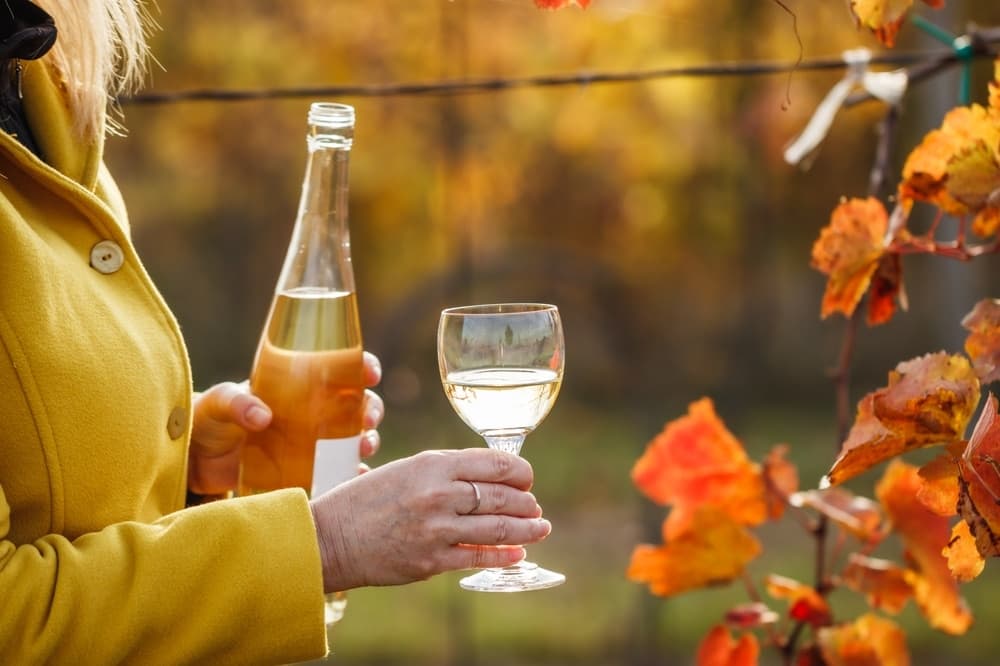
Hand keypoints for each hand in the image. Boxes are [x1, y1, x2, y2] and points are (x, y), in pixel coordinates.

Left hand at [188, 352, 384, 494]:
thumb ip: (238, 402)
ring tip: (363, 449)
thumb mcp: (219, 402)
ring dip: (367, 442)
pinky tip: (356, 478)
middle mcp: (312, 411)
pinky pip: (338, 472)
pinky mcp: (306, 471)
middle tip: (366, 421)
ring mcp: (311, 443)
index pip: (340, 369)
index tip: (369, 373)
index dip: (361, 367)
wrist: (195, 460)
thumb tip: (263, 416)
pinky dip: (353, 475)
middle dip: (371, 409)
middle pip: (356, 405)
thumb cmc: (208, 419)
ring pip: (354, 438)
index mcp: (297, 384)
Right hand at [309, 448, 552, 591]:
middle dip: (527, 502)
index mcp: (432, 465)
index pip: (495, 463)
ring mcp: (437, 529)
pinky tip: (519, 554)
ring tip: (540, 528)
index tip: (526, 477)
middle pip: (503, 496)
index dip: (520, 471)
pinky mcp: (432, 561)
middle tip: (535, 506)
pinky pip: (480, 557)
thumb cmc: (366, 500)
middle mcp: (438, 494)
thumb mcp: (406, 470)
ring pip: (499, 528)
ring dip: (527, 529)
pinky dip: (505, 556)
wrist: (330, 538)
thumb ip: (445, 471)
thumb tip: (489, 478)